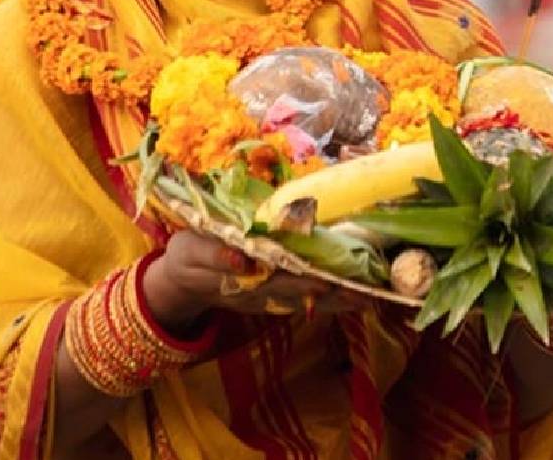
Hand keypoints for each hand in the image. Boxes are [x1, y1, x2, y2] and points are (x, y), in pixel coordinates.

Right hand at [143, 230, 359, 331]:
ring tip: (370, 300)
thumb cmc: (187, 257)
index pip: (278, 279)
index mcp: (242, 278)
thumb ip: (214, 254)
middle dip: (333, 294)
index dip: (302, 281)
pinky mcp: (275, 297)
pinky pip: (308, 300)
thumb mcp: (191, 250)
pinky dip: (332, 300)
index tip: (326, 282)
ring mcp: (269, 297)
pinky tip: (354, 299)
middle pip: (302, 293)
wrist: (182, 282)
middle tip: (365, 294)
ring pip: (309, 301)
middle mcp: (261, 292)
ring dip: (339, 301)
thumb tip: (243, 260)